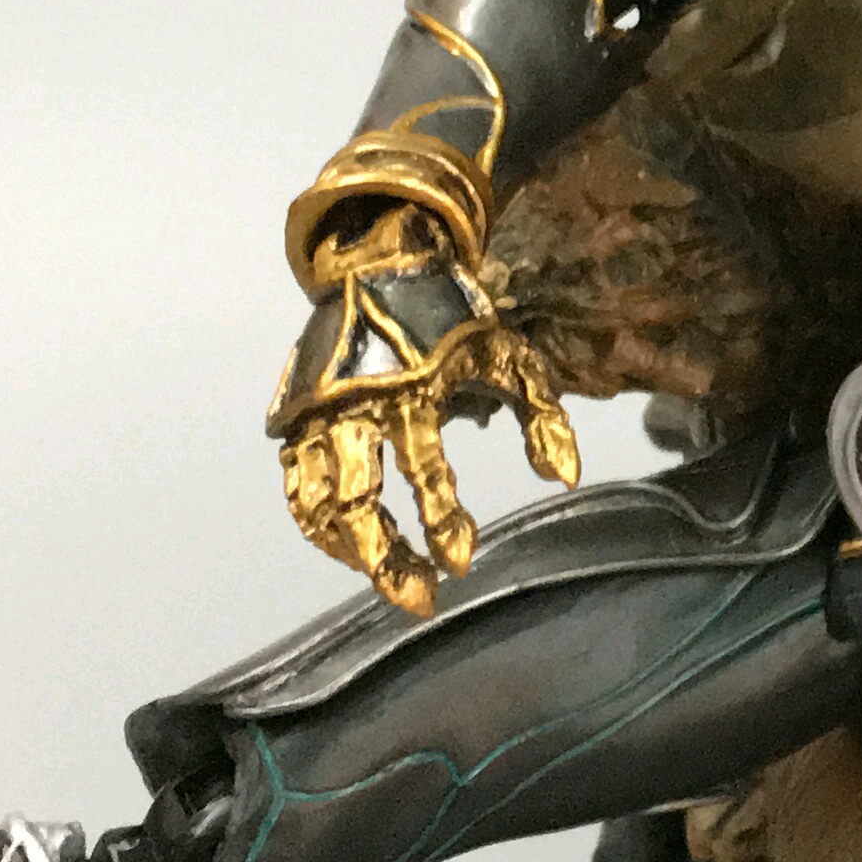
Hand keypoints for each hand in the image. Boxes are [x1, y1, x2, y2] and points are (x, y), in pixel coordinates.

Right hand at [268, 211, 579, 612]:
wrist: (378, 263)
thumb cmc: (450, 315)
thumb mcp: (509, 354)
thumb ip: (542, 416)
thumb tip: (566, 479)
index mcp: (415, 389)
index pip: (427, 471)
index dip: (444, 521)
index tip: (461, 559)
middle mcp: (359, 406)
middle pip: (360, 502)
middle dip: (387, 559)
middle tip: (419, 598)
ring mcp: (319, 414)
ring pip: (319, 502)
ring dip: (350, 550)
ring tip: (388, 574)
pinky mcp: (295, 416)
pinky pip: (297, 484)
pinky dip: (316, 521)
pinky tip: (348, 544)